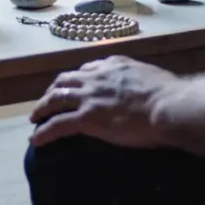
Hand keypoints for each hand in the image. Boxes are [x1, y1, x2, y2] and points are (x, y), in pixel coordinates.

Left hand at [29, 55, 184, 147]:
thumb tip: (142, 90)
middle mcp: (97, 77)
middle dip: (53, 90)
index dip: (75, 79)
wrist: (168, 106)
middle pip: (64, 81)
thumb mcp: (150, 77)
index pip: (86, 70)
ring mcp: (90, 97)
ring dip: (42, 108)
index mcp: (113, 65)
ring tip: (34, 118)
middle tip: (46, 102)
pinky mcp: (87, 118)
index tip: (72, 86)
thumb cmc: (169, 95)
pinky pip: (58, 124)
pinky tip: (35, 139)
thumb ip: (139, 80)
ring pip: (55, 99)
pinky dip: (44, 132)